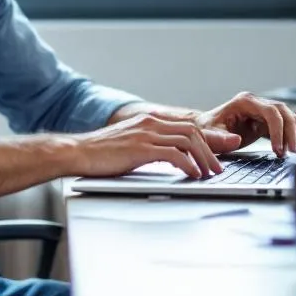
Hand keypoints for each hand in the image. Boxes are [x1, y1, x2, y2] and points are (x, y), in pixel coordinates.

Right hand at [69, 114, 228, 179]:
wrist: (78, 151)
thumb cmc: (100, 153)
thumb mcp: (130, 145)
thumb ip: (150, 146)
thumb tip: (169, 159)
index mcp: (149, 120)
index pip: (186, 126)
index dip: (205, 140)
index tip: (216, 154)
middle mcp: (151, 122)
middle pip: (192, 131)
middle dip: (210, 150)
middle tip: (217, 168)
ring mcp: (146, 134)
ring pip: (188, 141)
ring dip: (203, 159)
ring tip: (209, 174)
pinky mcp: (142, 148)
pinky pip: (175, 154)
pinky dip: (188, 164)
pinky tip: (193, 175)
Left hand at [196, 92, 295, 157]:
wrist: (205, 129)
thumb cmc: (206, 130)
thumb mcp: (209, 134)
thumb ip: (220, 138)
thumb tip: (235, 141)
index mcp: (244, 102)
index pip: (270, 111)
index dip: (278, 130)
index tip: (278, 149)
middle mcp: (256, 103)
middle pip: (283, 112)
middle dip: (291, 132)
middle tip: (294, 152)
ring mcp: (262, 110)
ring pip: (287, 117)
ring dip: (294, 133)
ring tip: (295, 152)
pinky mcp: (265, 121)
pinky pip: (284, 125)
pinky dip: (290, 136)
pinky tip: (291, 149)